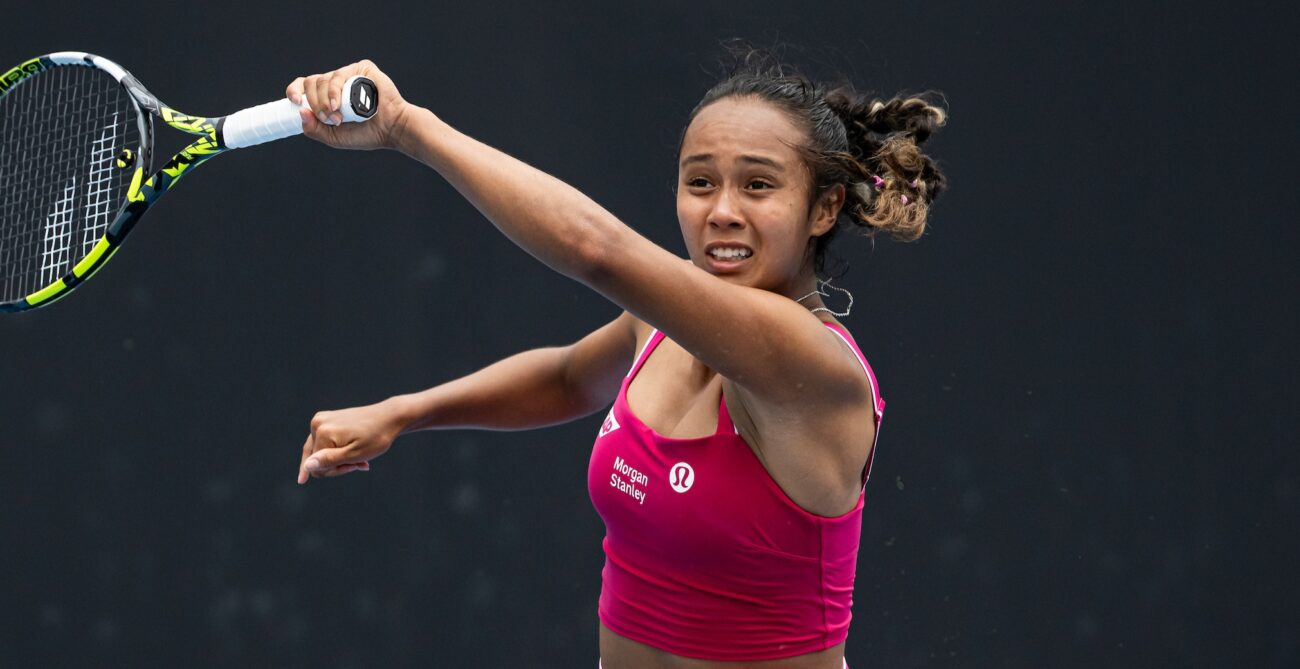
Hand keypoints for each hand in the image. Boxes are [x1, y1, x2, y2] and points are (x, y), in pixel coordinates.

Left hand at [286, 59, 412, 150]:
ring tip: (337, 116)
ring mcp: (349, 75)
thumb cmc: (366, 133)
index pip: (304, 86)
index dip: (294, 90)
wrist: (391, 129)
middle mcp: (336, 83)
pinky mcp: (362, 69)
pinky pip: (340, 74)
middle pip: (311, 83)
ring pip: (322, 79)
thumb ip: (314, 129)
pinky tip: (338, 103)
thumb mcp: (333, 137)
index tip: (293, 100)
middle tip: (329, 119)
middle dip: (314, 103)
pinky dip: (335, 90)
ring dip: (324, 101)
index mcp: (327, 96)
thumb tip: (300, 112)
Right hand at [297, 398, 406, 483]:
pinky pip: (325, 443)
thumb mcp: (354, 455)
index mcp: (322, 432)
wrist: (389, 417)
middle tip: (359, 462)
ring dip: (340, 459)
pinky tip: (354, 453)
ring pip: (321, 452)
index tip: (355, 465)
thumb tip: (307, 466)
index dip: (336, 471)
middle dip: (338, 465)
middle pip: (316, 460)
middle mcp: (317, 423)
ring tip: (360, 459)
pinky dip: (339, 450)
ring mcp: (321, 420)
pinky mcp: (326, 420)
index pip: (316, 467)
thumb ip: (330, 461)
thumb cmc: (375, 438)